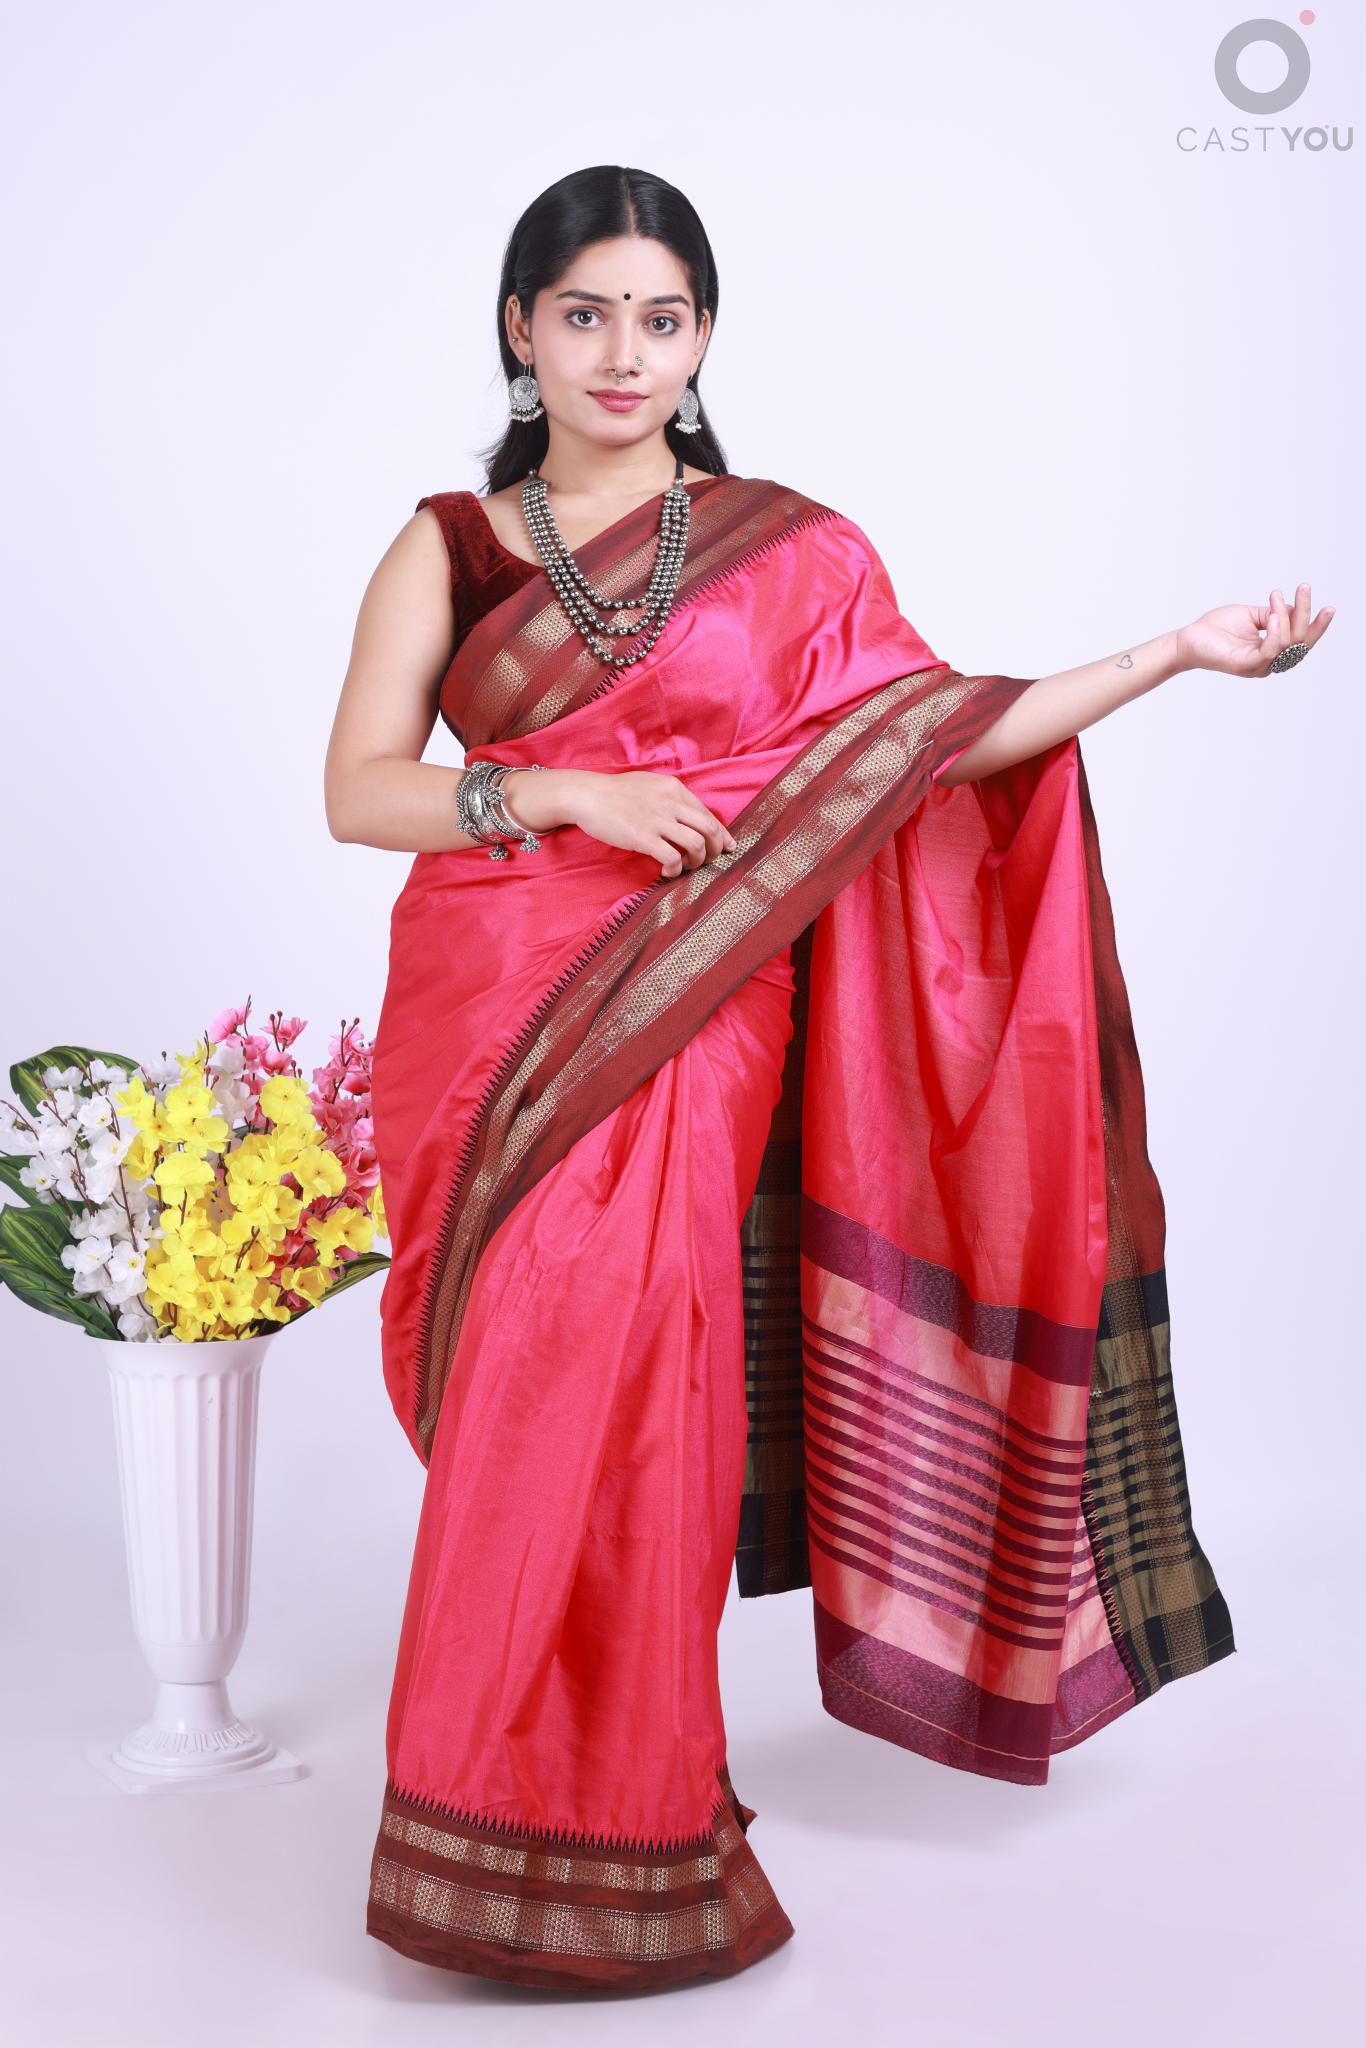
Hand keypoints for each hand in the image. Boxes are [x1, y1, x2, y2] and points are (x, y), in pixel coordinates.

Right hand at [506, 766, 737, 879]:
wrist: (586, 795)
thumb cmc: (614, 792)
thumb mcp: (648, 784)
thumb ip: (668, 796)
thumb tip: (685, 814)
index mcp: (674, 789)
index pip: (707, 814)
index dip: (722, 834)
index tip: (728, 847)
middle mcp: (671, 802)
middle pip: (709, 829)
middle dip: (716, 849)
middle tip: (710, 861)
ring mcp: (658, 820)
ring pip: (696, 844)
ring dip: (698, 861)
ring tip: (686, 867)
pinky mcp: (643, 837)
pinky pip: (673, 857)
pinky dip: (676, 869)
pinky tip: (667, 871)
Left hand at [1176, 584, 1334, 676]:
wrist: (1189, 638)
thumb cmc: (1218, 628)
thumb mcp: (1252, 614)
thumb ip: (1275, 613)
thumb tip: (1295, 608)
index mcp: (1273, 650)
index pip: (1302, 640)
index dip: (1317, 625)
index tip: (1329, 606)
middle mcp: (1269, 661)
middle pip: (1300, 641)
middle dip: (1306, 613)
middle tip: (1304, 587)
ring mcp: (1258, 666)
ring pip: (1287, 643)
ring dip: (1286, 616)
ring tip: (1275, 598)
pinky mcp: (1246, 666)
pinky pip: (1269, 650)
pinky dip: (1275, 631)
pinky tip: (1273, 616)